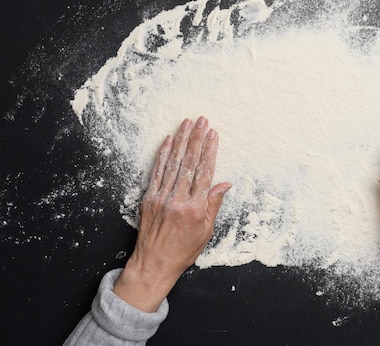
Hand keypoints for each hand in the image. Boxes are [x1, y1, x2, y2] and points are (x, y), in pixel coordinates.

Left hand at [113, 116, 231, 311]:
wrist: (154, 264)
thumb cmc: (183, 251)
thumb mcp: (206, 231)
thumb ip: (214, 204)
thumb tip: (225, 183)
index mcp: (195, 208)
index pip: (205, 172)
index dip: (210, 151)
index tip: (214, 134)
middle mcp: (178, 200)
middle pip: (190, 163)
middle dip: (197, 139)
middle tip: (202, 120)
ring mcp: (161, 197)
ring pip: (173, 163)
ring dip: (181, 141)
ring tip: (187, 124)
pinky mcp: (149, 198)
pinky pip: (157, 172)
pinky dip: (163, 155)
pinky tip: (168, 141)